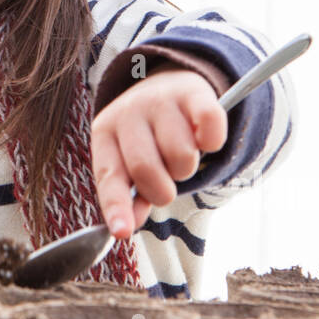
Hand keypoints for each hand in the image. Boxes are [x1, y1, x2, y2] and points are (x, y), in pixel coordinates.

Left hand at [90, 66, 227, 239]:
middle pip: (146, 169)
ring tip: (182, 156)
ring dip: (187, 168)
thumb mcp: (128, 161)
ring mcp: (161, 100)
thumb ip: (129, 195)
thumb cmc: (146, 138)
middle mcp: (129, 112)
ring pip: (181, 155)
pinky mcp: (194, 94)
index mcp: (105, 132)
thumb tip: (128, 227)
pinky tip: (204, 139)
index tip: (123, 232)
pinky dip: (213, 142)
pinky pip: (210, 127)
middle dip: (162, 191)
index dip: (116, 206)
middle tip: (167, 184)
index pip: (109, 176)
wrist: (166, 86)